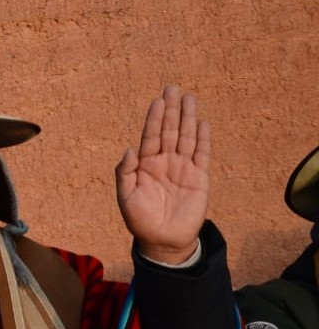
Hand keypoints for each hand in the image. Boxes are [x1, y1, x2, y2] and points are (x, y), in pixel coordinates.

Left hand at [117, 85, 210, 264]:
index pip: (150, 136)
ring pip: (186, 138)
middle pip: (169, 131)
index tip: (157, 100)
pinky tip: (203, 123)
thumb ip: (124, 173)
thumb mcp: (125, 197)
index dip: (154, 118)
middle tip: (172, 88)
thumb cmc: (140, 220)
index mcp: (145, 165)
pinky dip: (203, 139)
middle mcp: (164, 162)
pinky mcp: (199, 177)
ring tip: (190, 98)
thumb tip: (129, 149)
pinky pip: (202, 154)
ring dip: (188, 118)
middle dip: (171, 110)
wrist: (163, 240)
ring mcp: (182, 168)